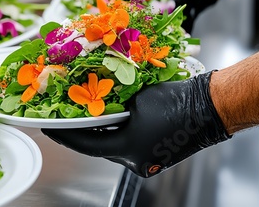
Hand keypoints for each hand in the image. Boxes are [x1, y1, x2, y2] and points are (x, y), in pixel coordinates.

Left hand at [42, 71, 230, 177]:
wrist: (210, 108)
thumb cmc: (177, 101)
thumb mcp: (138, 97)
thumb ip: (115, 105)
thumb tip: (102, 105)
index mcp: (129, 149)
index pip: (86, 144)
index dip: (65, 134)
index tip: (48, 127)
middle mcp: (136, 161)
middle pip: (99, 148)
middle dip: (83, 133)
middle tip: (64, 119)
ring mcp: (147, 161)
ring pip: (114, 147)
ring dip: (102, 132)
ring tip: (87, 117)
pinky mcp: (156, 155)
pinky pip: (130, 145)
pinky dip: (119, 133)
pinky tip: (114, 120)